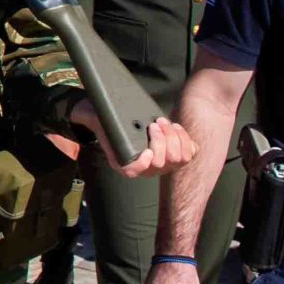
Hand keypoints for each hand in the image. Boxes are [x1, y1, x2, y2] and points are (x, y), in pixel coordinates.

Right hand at [72, 99, 194, 176]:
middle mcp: (146, 169)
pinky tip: (175, 127)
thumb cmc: (112, 120)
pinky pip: (190, 153)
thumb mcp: (102, 119)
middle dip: (162, 140)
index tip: (146, 150)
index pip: (137, 172)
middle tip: (154, 122)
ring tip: (164, 122)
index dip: (144, 164)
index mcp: (125, 165)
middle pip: (163, 162)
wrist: (127, 120)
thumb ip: (98, 120)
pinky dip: (186, 139)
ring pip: (179, 158)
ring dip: (174, 137)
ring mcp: (163, 164)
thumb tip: (94, 112)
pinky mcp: (176, 156)